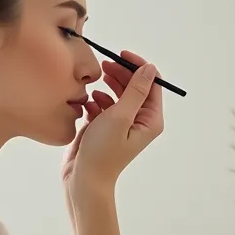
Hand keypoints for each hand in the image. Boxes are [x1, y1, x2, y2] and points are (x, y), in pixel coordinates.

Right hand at [61, 50, 164, 193]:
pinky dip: (96, 101)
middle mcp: (139, 121)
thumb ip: (135, 91)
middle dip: (120, 74)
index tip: (121, 55)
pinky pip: (103, 105)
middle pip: (134, 86)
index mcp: (150, 120)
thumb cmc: (102, 152)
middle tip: (103, 66)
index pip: (151, 84)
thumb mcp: (120, 116)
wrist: (83, 179)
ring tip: (93, 88)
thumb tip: (149, 68)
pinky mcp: (105, 127)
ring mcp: (122, 124)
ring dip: (106, 87)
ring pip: (117, 94)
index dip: (138, 66)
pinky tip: (87, 105)